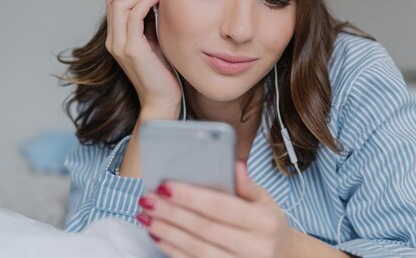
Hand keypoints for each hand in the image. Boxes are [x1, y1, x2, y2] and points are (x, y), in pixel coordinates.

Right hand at [105, 0, 180, 118]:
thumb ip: (149, 24)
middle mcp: (114, 41)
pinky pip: (134, 16)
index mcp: (116, 38)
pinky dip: (146, 1)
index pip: (112, 2)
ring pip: (120, 4)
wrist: (162, 101)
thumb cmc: (162, 73)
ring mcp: (120, 45)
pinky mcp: (132, 50)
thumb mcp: (154, 42)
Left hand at [137, 162, 297, 257]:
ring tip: (146, 215)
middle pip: (204, 229)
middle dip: (172, 213)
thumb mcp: (266, 201)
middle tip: (147, 199)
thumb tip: (234, 164)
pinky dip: (172, 249)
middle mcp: (255, 248)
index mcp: (265, 223)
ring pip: (196, 249)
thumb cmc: (269, 225)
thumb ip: (248, 185)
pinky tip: (158, 235)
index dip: (191, 197)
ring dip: (167, 232)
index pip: (222, 207)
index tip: (165, 186)